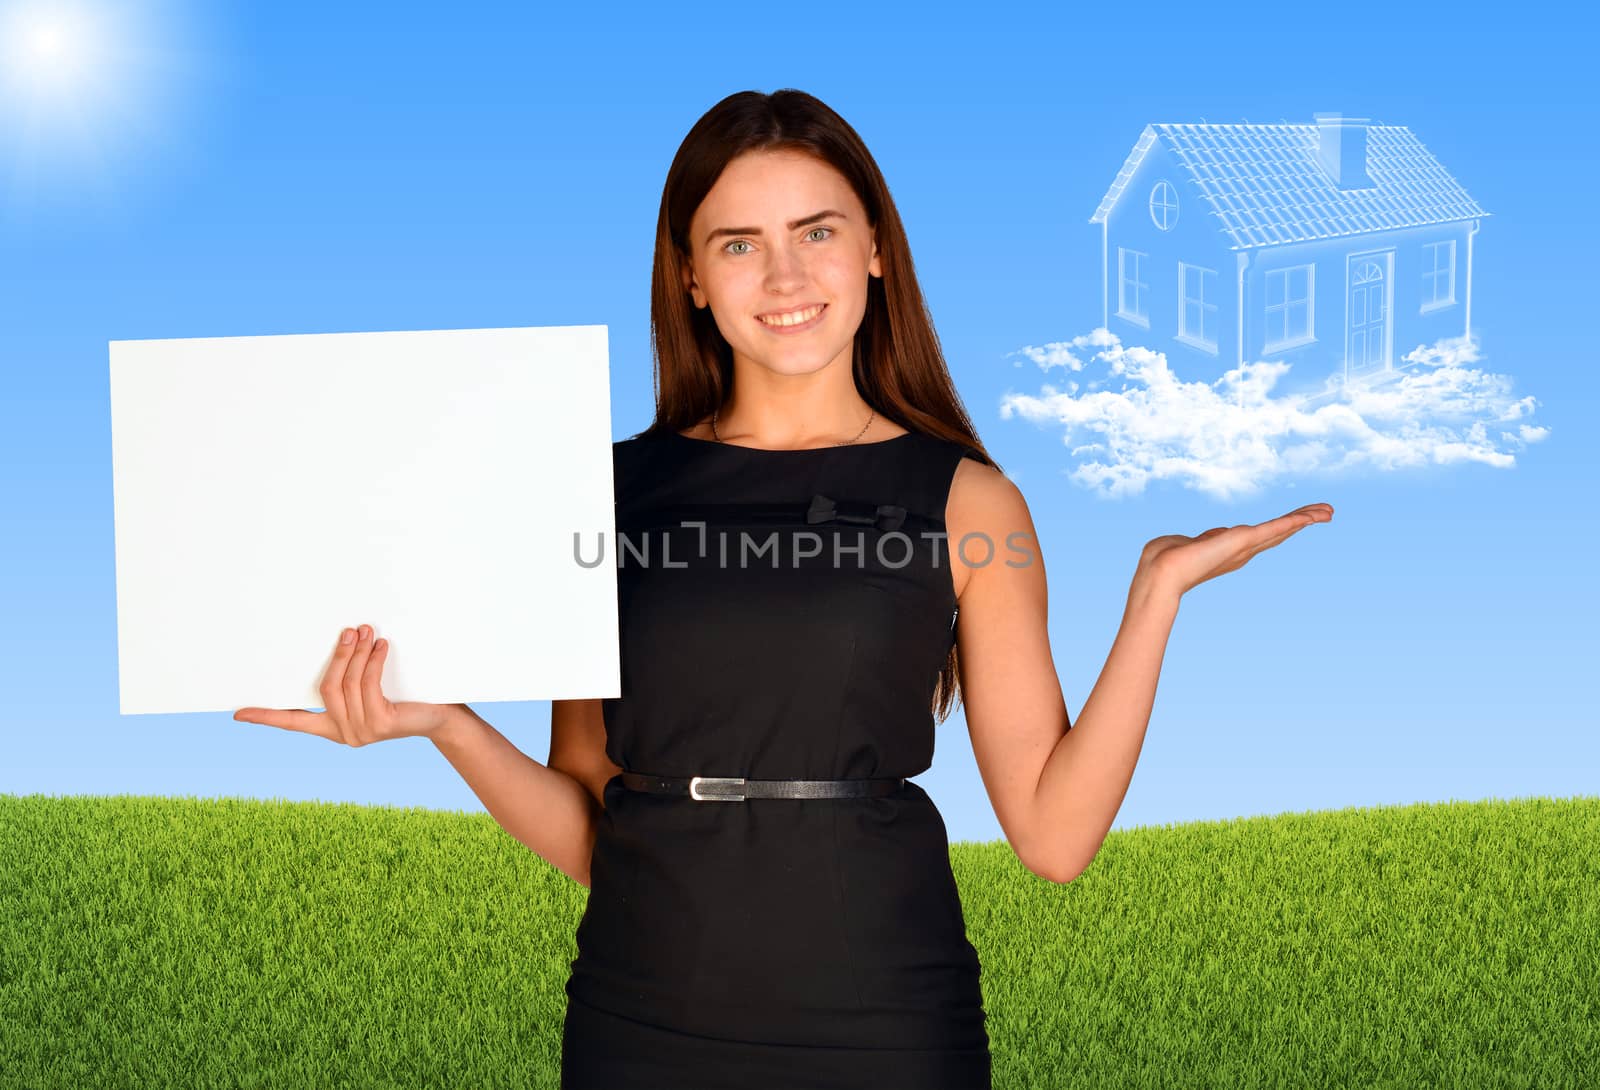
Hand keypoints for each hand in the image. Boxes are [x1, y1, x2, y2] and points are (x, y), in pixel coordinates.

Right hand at [233, 624, 456, 745]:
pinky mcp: (380, 724)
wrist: (440, 718)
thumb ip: (352, 676)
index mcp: (333, 728)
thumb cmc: (405, 698)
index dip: (266, 717)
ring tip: (367, 631)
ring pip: (349, 684)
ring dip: (358, 653)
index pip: (293, 723)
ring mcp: (362, 733)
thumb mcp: (372, 687)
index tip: (237, 714)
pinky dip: (373, 662)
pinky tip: (381, 646)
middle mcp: (344, 734)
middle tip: (349, 630)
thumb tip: (345, 637)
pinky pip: (369, 685)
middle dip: (338, 656)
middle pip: (326, 688)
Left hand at [1137, 503, 1333, 599]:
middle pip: (1280, 532)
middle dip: (1303, 521)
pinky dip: (1295, 520)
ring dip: (1306, 518)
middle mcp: (1242, 551)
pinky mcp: (1244, 540)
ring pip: (1283, 529)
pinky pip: (1275, 527)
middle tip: (1328, 513)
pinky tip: (1312, 515)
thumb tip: (1215, 534)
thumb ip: (1204, 539)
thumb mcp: (1186, 543)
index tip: (1300, 519)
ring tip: (1329, 511)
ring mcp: (1245, 547)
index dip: (1283, 527)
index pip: (1263, 536)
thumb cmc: (1163, 559)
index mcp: (1230, 550)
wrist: (1160, 573)